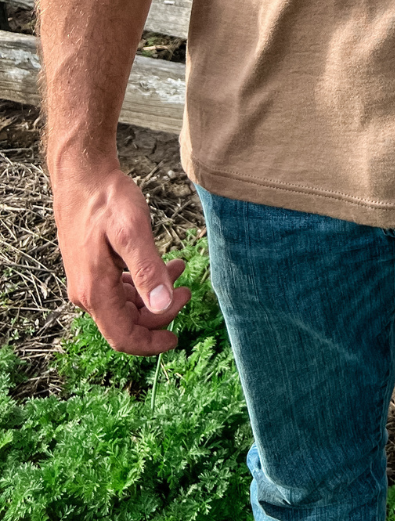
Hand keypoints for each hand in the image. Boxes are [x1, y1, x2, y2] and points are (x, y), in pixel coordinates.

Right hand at [52, 165, 191, 353]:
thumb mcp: (132, 232)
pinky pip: (120, 289)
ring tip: (180, 270)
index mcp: (95, 291)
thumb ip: (147, 271)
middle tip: (187, 291)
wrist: (81, 176)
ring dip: (155, 296)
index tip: (177, 338)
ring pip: (125, 306)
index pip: (123, 337)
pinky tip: (163, 264)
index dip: (151, 344)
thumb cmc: (106, 200)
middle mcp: (87, 293)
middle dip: (160, 314)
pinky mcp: (93, 268)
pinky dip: (144, 283)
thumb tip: (162, 306)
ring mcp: (88, 281)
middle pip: (127, 323)